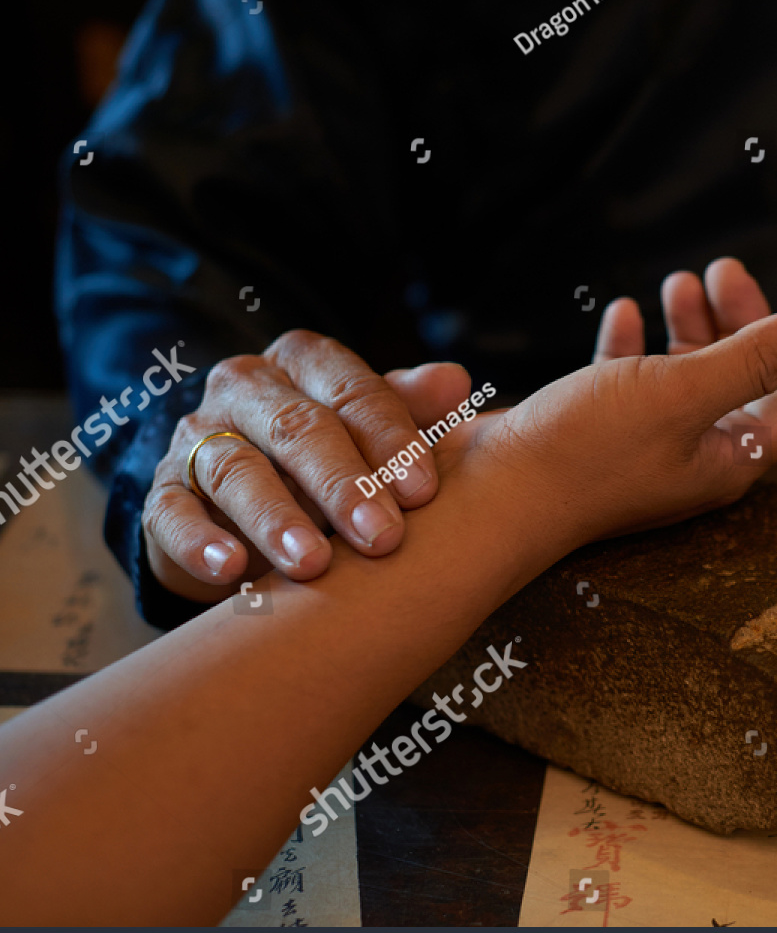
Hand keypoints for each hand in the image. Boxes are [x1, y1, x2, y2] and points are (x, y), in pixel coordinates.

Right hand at [144, 330, 474, 600]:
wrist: (247, 496)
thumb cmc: (335, 454)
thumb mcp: (375, 426)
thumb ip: (412, 405)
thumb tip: (456, 381)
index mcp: (305, 363)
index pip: (352, 391)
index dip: (390, 441)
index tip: (422, 493)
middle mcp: (247, 388)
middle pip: (297, 428)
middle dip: (343, 485)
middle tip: (382, 537)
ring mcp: (199, 437)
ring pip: (236, 471)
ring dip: (277, 519)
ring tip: (313, 563)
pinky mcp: (163, 491)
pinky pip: (173, 512)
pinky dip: (200, 543)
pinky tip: (232, 570)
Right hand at [475, 258, 776, 550]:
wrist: (490, 496)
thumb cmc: (586, 451)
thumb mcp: (681, 393)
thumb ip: (754, 360)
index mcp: (730, 457)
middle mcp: (695, 455)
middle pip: (745, 378)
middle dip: (744, 318)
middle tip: (724, 268)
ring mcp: (646, 445)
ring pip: (688, 375)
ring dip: (692, 325)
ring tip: (680, 280)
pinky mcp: (597, 433)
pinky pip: (630, 382)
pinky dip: (634, 344)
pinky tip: (622, 314)